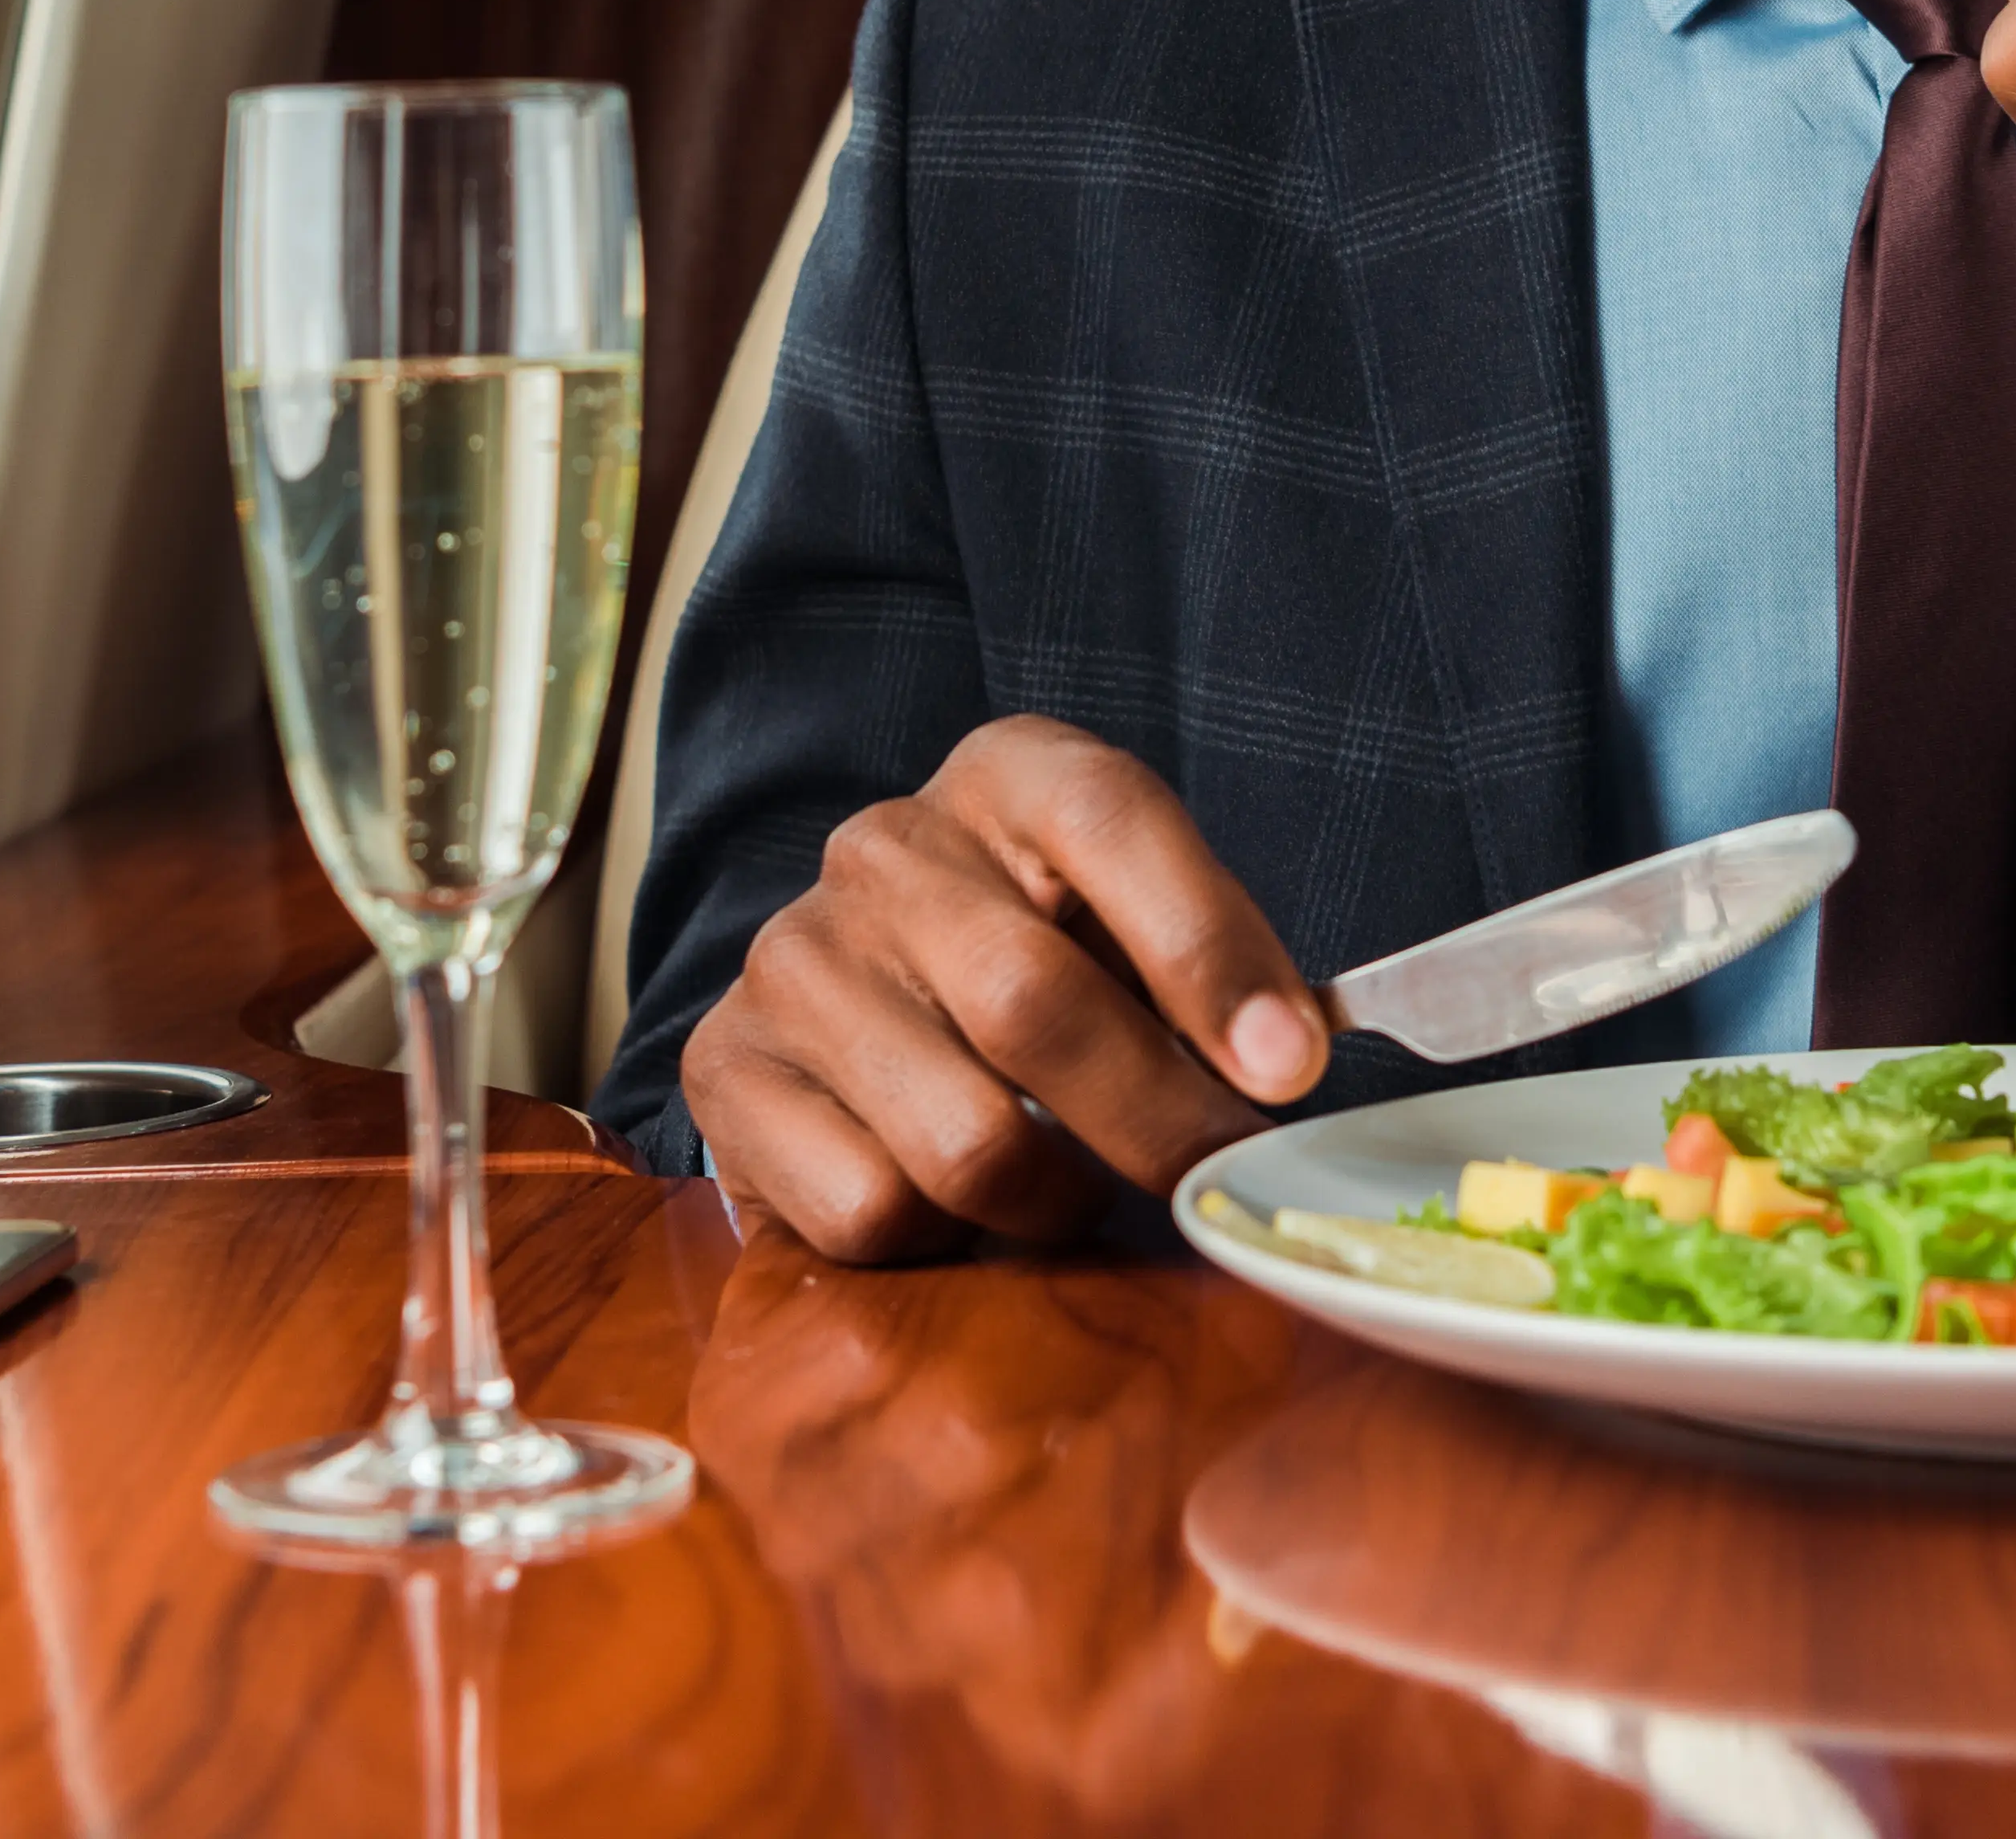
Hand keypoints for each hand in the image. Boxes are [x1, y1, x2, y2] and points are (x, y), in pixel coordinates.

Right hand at [686, 717, 1331, 1261]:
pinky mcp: (725, 1068)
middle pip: (1036, 1003)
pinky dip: (938, 1240)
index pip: (1109, 819)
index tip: (1290, 1069)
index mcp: (1007, 776)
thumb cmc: (1045, 972)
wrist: (858, 1018)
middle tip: (1217, 1185)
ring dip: (1052, 1202)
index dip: (1208, 947)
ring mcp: (794, 958)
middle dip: (1157, 1123)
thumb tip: (1286, 1072)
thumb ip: (1214, 983)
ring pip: (964, 1139)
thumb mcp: (1133, 935)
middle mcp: (886, 849)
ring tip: (1069, 1192)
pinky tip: (948, 1202)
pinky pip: (871, 1207)